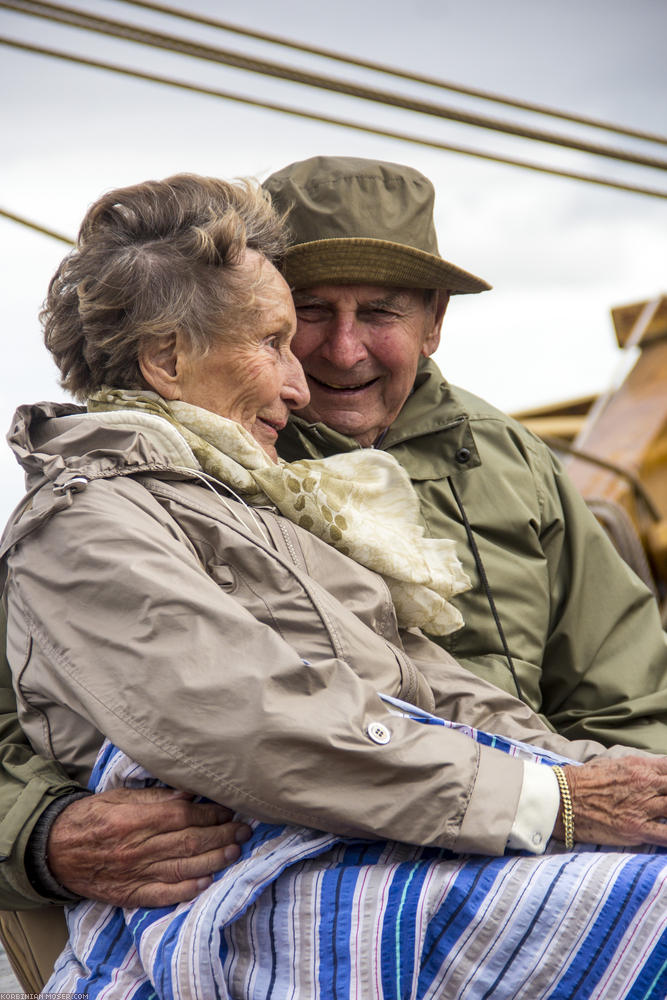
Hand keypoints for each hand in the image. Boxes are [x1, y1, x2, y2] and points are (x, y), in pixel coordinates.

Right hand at [47, 788, 251, 906]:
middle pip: (189, 842)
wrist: (55, 850)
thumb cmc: (90, 817)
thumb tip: (189, 793)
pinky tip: (206, 883)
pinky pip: (162, 895)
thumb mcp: (119, 796)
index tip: (229, 811)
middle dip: (221, 836)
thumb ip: (155, 797)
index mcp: (135, 820)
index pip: (183, 816)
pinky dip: (186, 891)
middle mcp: (138, 848)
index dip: (211, 814)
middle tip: (243, 832)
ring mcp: (134, 874)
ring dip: (213, 861)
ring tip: (234, 853)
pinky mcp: (129, 894)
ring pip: (182, 869)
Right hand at [553, 756, 666, 847]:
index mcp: (640, 767)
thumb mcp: (613, 764)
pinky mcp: (637, 829)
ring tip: (666, 813)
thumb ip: (638, 768)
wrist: (561, 798)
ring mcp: (643, 807)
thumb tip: (654, 771)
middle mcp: (645, 785)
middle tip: (666, 800)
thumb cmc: (584, 781)